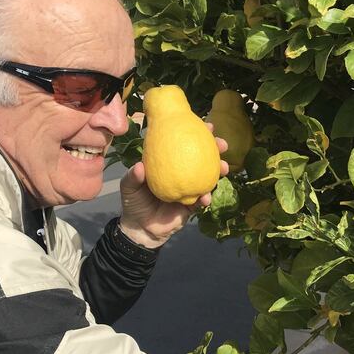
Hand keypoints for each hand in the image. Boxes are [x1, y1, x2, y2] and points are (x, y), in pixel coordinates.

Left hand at [118, 128, 228, 249]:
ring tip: (224, 167)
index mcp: (168, 162)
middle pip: (202, 157)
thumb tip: (139, 166)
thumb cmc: (133, 202)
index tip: (208, 125)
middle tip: (222, 144)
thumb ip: (133, 177)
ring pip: (208, 176)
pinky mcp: (192, 204)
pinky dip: (207, 197)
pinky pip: (203, 199)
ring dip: (219, 170)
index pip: (182, 144)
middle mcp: (181, 172)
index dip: (195, 133)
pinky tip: (207, 196)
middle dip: (215, 149)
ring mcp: (189, 187)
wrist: (141, 228)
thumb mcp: (129, 187)